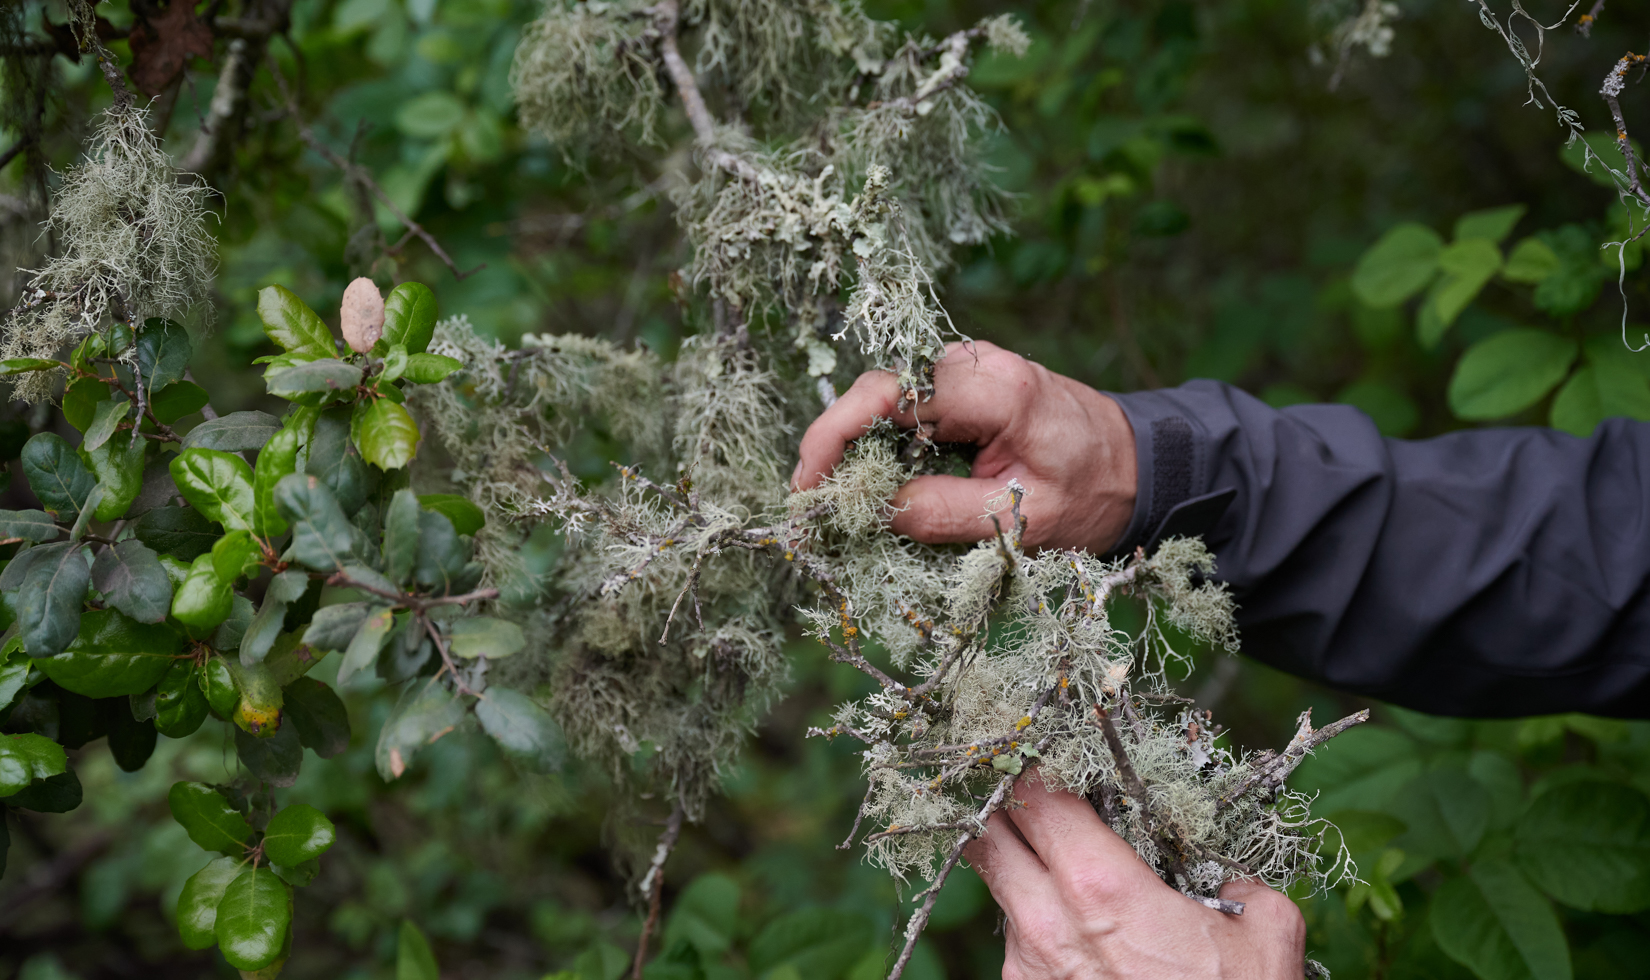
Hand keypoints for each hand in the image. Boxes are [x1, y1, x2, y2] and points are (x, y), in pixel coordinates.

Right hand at [792, 340, 1137, 553]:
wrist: (1138, 465)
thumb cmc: (1091, 492)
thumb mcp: (1021, 518)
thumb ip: (944, 513)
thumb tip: (871, 510)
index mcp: (995, 388)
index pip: (889, 396)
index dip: (835, 437)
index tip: (807, 487)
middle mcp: (975, 363)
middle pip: (876, 393)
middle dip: (833, 446)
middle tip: (810, 505)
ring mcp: (967, 370)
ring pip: (885, 401)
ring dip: (854, 449)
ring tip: (835, 502)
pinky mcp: (963, 387)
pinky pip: (906, 411)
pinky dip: (880, 446)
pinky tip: (869, 486)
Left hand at [964, 771, 1306, 979]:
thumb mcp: (1264, 933)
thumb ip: (1240, 879)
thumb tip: (1228, 872)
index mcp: (1100, 888)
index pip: (1035, 794)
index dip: (1033, 760)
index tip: (1042, 743)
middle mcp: (1047, 924)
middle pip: (987, 833)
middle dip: (1001, 802)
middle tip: (1025, 783)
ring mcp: (1027, 967)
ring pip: (1000, 888)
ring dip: (1021, 866)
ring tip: (1063, 861)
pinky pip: (1016, 940)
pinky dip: (1036, 921)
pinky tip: (1079, 928)